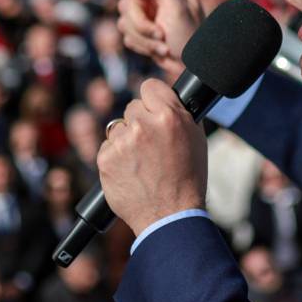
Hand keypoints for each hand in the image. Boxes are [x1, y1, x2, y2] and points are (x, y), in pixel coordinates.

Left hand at [97, 79, 207, 235]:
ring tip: (141, 162)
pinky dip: (115, 157)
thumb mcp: (195, 139)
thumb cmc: (187, 179)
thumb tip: (165, 97)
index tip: (153, 109)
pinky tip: (130, 171)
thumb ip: (177, 114)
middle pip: (132, 107)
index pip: (150, 86)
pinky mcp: (105, 158)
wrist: (169, 214)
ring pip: (118, 127)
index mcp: (170, 116)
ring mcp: (122, 141)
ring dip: (126, 140)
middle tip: (150, 145)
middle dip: (139, 122)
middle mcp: (144, 124)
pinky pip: (107, 146)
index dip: (152, 99)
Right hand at [117, 0, 203, 81]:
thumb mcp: (179, 9)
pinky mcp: (139, 31)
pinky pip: (126, 35)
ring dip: (143, 38)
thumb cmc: (190, 37)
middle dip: (140, 22)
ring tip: (163, 46)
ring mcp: (145, 14)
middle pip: (126, 0)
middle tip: (160, 33)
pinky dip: (142, 45)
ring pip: (124, 21)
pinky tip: (159, 49)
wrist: (191, 65)